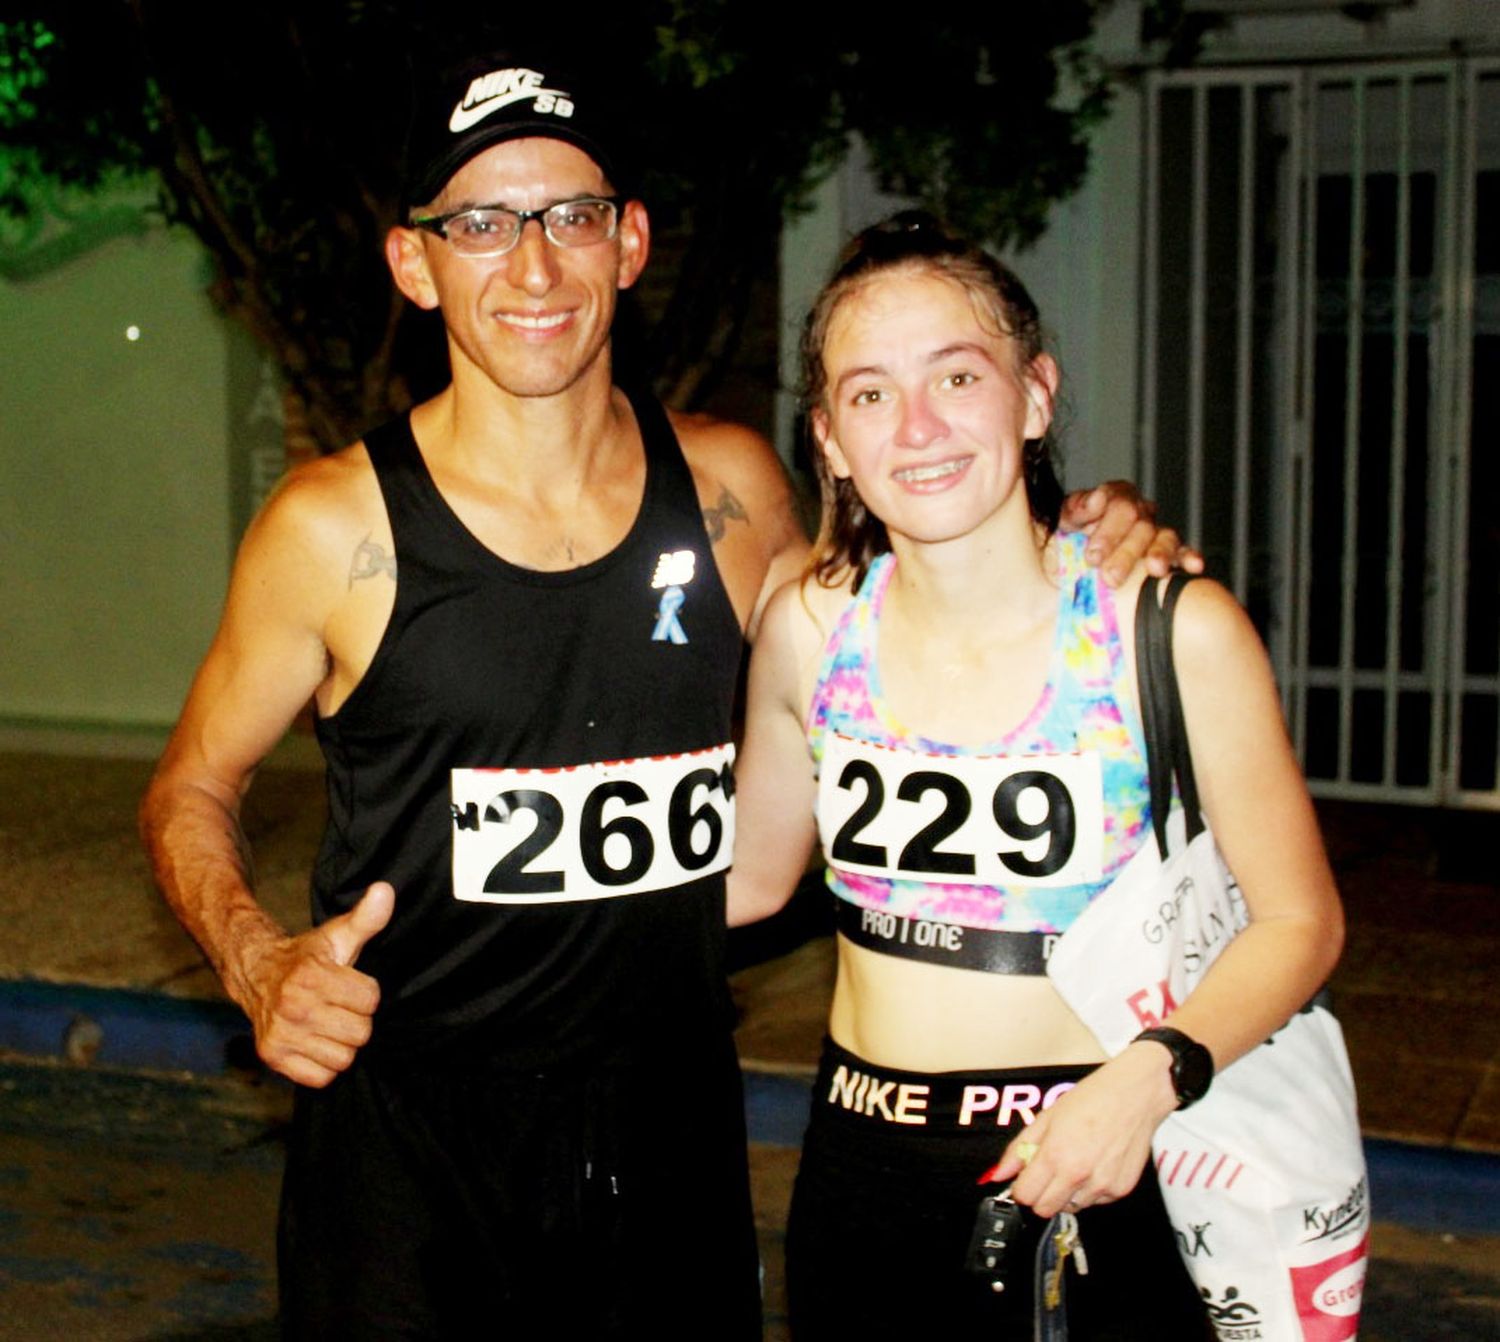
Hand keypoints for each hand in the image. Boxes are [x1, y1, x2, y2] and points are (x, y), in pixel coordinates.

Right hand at [240, 881, 393, 1087]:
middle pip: (360, 1032)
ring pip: (343, 1058)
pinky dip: (324, 1065)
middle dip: (357, 1019)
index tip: (350, 984)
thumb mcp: (337, 934)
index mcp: (311, 976)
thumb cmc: (307, 956)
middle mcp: (292, 1007)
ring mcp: (280, 1035)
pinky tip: (316, 1042)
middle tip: (340, 1006)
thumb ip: (366, 918)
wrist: (256, 974)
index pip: (370, 999)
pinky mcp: (272, 1057)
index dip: (366, 991)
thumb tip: (386, 890)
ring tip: (329, 1023)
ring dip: (342, 1044)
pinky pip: (321, 1078)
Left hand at [981, 1044, 1178, 1217]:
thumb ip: (1019, 1149)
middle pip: (1045, 1209)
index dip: (1021, 1188)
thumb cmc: (1092, 1099)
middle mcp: (1078, 1175)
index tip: (1025, 1179)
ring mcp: (1102, 1185)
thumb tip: (999, 1173)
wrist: (1135, 1094)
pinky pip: (1095, 1201)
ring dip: (1067, 1192)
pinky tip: (1095, 1163)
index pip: (1026, 1196)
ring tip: (1076, 1162)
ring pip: (1071, 1207)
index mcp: (1056, 1155)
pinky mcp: (1121, 1190)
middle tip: (1047, 1173)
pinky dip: (1090, 1189)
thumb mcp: (1047, 1117)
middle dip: (1040, 1194)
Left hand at [1058, 482, 1204, 587]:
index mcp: (1116, 497)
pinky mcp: (1168, 552)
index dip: (1108, 530)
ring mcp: (1155, 531)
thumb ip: (1078, 507)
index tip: (1093, 556)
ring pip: (1164, 537)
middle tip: (1110, 576)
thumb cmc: (1070, 533)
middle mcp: (1140, 511)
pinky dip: (1189, 557)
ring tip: (1155, 569)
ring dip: (1160, 554)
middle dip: (1126, 553)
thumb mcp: (1065, 517)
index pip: (1120, 505)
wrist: (1073, 549)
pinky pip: (1182, 552)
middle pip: (1141, 525)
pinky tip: (1194, 566)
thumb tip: (1096, 500)